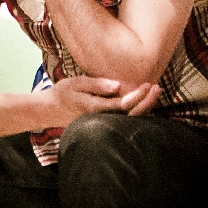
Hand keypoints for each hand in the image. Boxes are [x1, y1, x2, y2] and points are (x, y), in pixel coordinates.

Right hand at [45, 75, 161, 126]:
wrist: (50, 110)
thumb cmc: (64, 93)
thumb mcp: (76, 83)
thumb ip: (97, 85)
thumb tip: (118, 86)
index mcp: (94, 109)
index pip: (122, 105)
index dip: (137, 97)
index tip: (147, 85)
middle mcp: (101, 120)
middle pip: (130, 115)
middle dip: (146, 102)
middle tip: (157, 87)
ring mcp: (103, 124)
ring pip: (129, 119)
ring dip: (144, 106)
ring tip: (155, 91)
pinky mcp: (105, 123)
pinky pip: (125, 120)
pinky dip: (137, 110)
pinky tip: (145, 100)